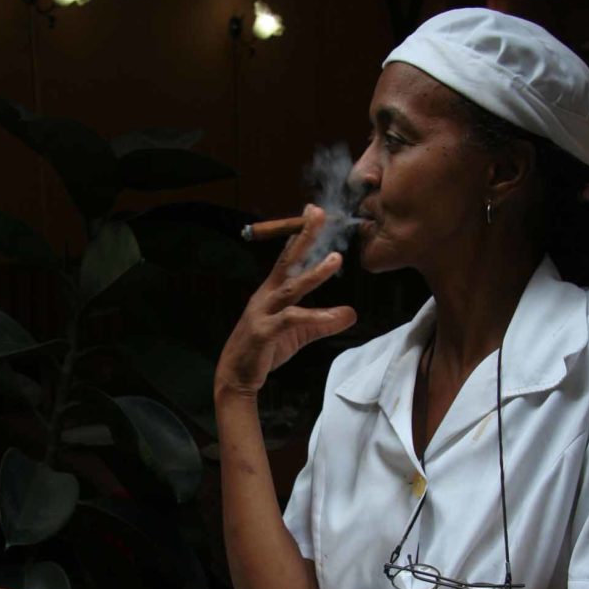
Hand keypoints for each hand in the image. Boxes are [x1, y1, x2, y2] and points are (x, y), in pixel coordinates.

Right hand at [215, 205, 356, 396]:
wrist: (235, 376)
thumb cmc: (264, 351)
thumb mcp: (298, 334)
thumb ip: (323, 322)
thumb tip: (352, 313)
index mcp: (271, 292)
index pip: (287, 258)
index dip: (300, 235)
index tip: (312, 211)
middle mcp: (265, 296)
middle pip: (286, 261)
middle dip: (303, 236)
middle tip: (318, 213)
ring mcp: (263, 312)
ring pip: (291, 287)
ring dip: (314, 272)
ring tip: (336, 258)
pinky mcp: (264, 332)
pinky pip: (292, 319)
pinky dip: (314, 316)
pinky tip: (334, 315)